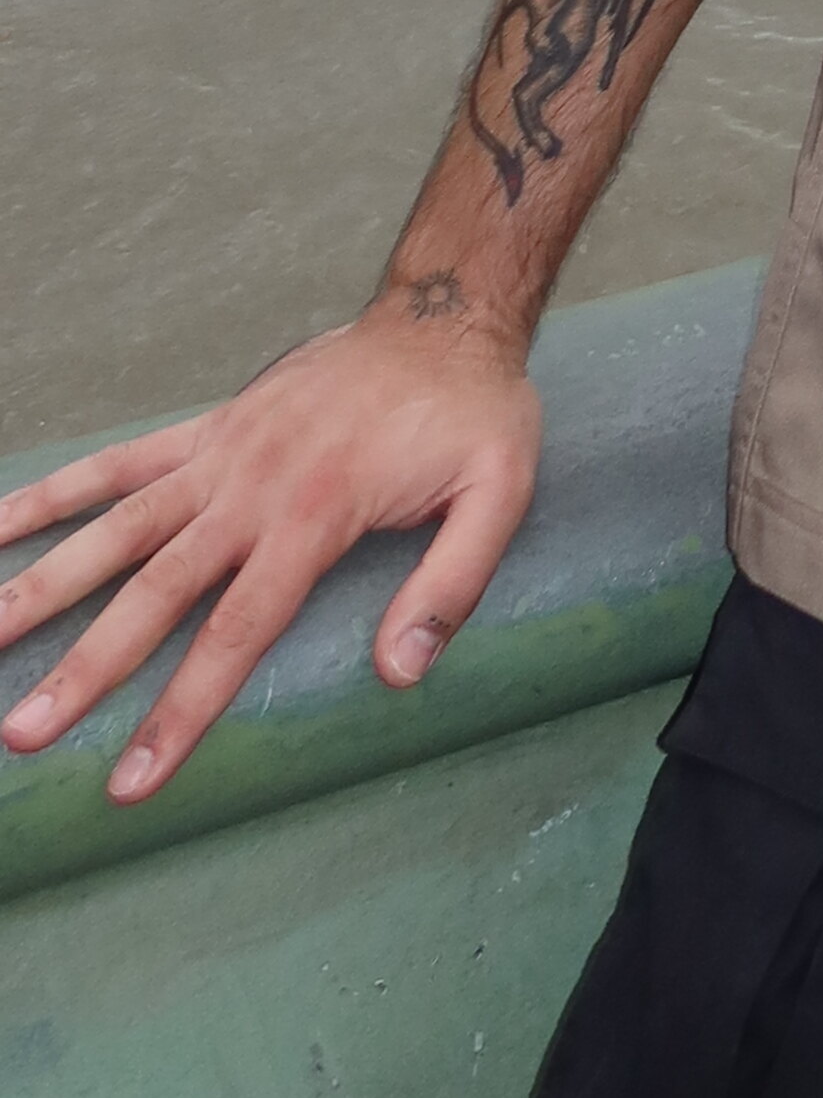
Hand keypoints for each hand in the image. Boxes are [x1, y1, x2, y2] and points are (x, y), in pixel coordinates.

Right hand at [0, 278, 541, 805]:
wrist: (446, 316)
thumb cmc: (473, 413)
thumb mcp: (499, 492)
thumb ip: (451, 584)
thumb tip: (399, 673)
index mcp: (314, 515)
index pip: (235, 633)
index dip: (181, 710)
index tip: (131, 780)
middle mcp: (250, 489)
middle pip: (153, 592)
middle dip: (86, 669)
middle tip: (22, 733)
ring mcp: (220, 456)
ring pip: (115, 528)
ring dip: (43, 584)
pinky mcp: (209, 429)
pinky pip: (119, 463)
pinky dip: (54, 492)